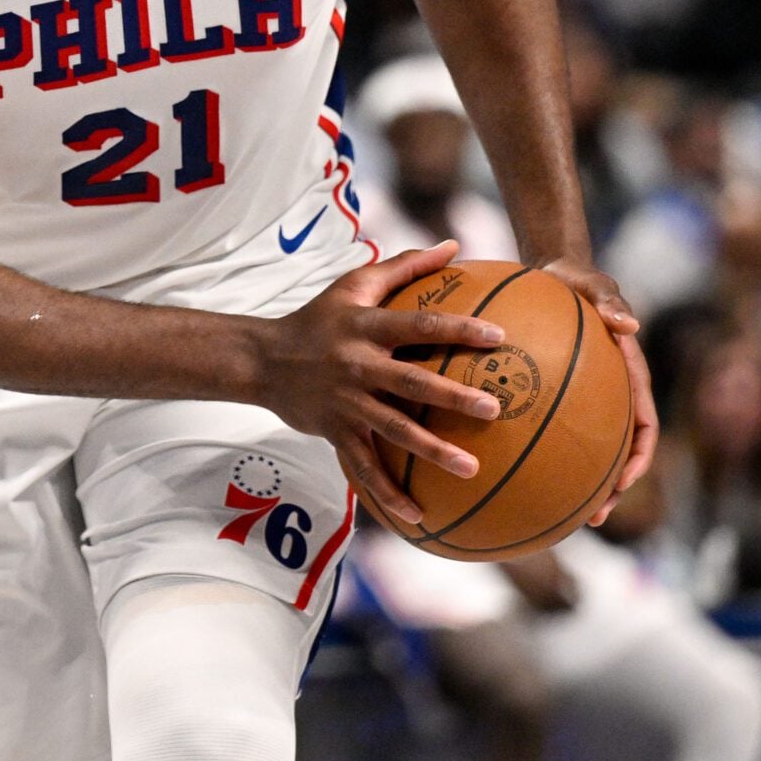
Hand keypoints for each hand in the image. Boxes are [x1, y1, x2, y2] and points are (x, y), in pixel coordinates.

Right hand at [252, 240, 506, 530]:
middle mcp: (357, 364)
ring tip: (471, 468)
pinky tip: (419, 516)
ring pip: (393, 430)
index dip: (457, 328)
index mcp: (366, 326)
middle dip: (452, 396)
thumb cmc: (319, 317)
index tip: (498, 336)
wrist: (261, 359)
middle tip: (493, 408)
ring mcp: (346, 401)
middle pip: (412, 382)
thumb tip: (455, 245)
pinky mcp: (335, 431)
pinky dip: (388, 493)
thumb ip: (406, 265)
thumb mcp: (354, 284)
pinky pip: (364, 467)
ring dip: (432, 451)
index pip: (419, 325)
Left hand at [543, 258, 657, 524]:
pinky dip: (530, 451)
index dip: (640, 459)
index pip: (645, 428)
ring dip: (574, 484)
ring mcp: (580, 400)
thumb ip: (610, 301)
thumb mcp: (595, 285)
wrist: (552, 274)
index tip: (626, 482)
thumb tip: (629, 324)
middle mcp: (609, 397)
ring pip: (582, 451)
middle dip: (610, 488)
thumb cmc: (577, 280)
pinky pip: (542, 428)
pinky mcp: (549, 395)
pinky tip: (500, 466)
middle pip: (617, 454)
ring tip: (553, 513)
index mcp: (630, 379)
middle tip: (594, 518)